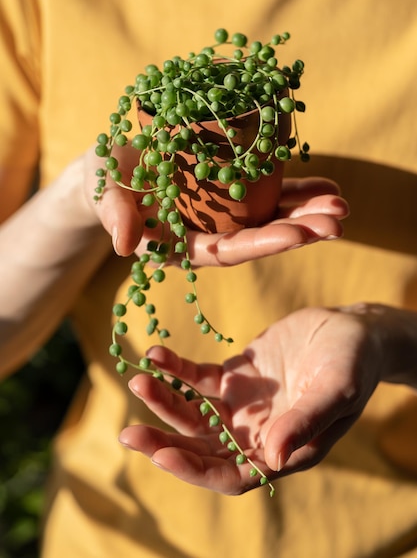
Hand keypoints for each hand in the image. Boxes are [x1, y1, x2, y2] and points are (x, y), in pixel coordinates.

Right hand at [85, 145, 348, 265]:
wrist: (115, 164)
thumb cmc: (105, 181)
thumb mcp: (106, 194)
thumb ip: (115, 217)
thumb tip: (123, 245)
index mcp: (184, 246)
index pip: (228, 250)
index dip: (263, 243)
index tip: (299, 235)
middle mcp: (210, 235)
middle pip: (260, 237)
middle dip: (299, 230)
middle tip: (337, 222)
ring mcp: (223, 214)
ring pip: (271, 217)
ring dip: (307, 212)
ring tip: (341, 203)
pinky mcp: (231, 192)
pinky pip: (268, 193)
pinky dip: (297, 190)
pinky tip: (327, 185)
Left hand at [119, 306, 387, 494]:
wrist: (352, 332)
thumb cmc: (353, 365)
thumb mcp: (336, 391)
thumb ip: (306, 422)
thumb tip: (272, 458)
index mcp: (280, 451)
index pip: (230, 475)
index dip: (195, 470)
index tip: (162, 455)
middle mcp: (254, 434)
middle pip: (201, 449)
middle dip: (164, 443)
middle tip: (128, 434)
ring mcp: (241, 406)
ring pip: (193, 413)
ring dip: (164, 401)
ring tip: (139, 381)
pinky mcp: (234, 377)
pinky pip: (197, 378)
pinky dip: (176, 370)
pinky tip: (157, 355)